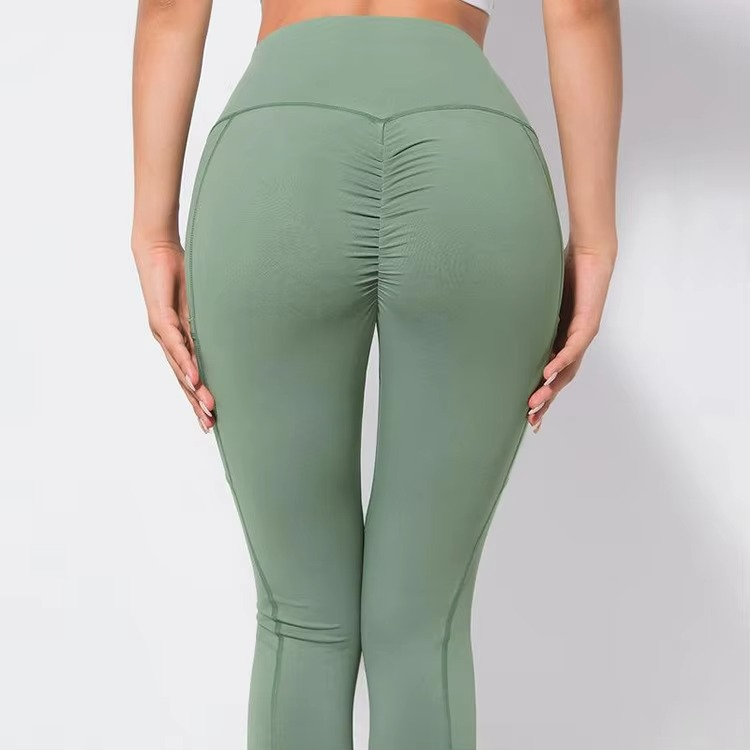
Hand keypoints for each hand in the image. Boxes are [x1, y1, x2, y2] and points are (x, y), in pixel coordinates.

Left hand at [132, 240, 215, 432]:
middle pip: (182, 379)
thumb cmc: (180, 275)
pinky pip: (175, 344)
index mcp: (177, 340)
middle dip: (195, 403)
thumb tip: (227, 340)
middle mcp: (167, 340)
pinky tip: (193, 377)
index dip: (198, 397)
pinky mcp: (160, 318)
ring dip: (192, 389)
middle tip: (209, 425)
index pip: (189, 374)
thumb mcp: (200, 306)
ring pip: (178, 367)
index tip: (210, 418)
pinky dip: (184, 362)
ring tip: (206, 408)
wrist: (156, 249)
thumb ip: (206, 326)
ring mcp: (162, 331)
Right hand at [526, 243, 615, 431]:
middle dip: (546, 402)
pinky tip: (547, 374)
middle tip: (531, 420)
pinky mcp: (588, 324)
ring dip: (550, 388)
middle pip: (560, 381)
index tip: (529, 416)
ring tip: (535, 402)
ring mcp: (582, 336)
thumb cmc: (566, 274)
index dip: (542, 396)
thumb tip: (500, 324)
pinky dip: (560, 362)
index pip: (552, 376)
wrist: (591, 254)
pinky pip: (573, 348)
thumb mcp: (542, 304)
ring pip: (567, 370)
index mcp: (562, 341)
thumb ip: (530, 318)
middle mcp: (575, 343)